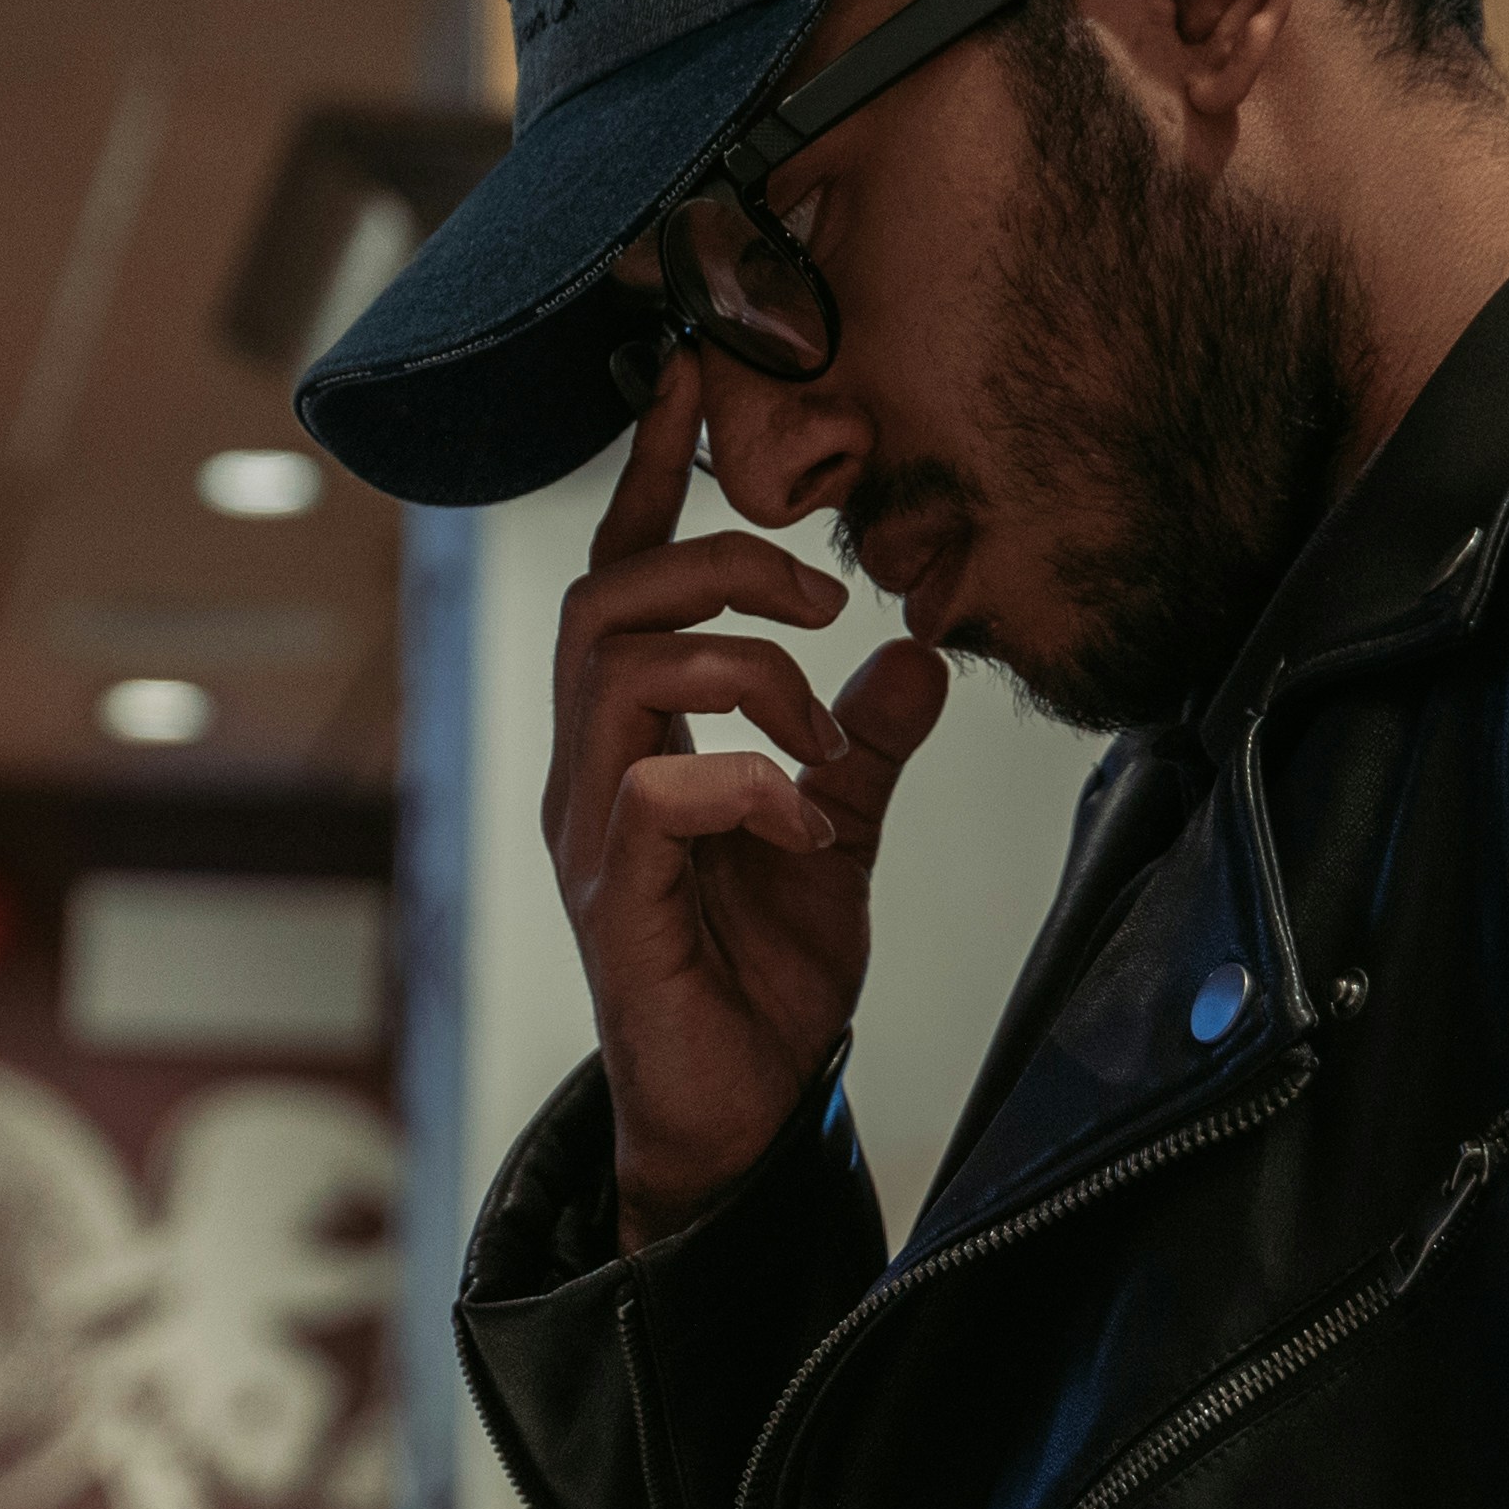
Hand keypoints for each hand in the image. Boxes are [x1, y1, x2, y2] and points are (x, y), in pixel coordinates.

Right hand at [547, 376, 949, 1243]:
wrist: (742, 1122)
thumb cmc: (763, 981)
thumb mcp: (838, 833)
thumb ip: (866, 745)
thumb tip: (921, 651)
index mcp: (628, 743)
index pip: (618, 582)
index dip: (648, 481)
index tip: (685, 385)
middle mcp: (587, 773)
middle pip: (602, 602)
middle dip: (717, 571)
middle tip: (820, 606)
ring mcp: (590, 835)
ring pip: (619, 677)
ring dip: (745, 677)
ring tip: (820, 738)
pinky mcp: (615, 901)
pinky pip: (658, 792)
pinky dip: (750, 784)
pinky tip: (806, 828)